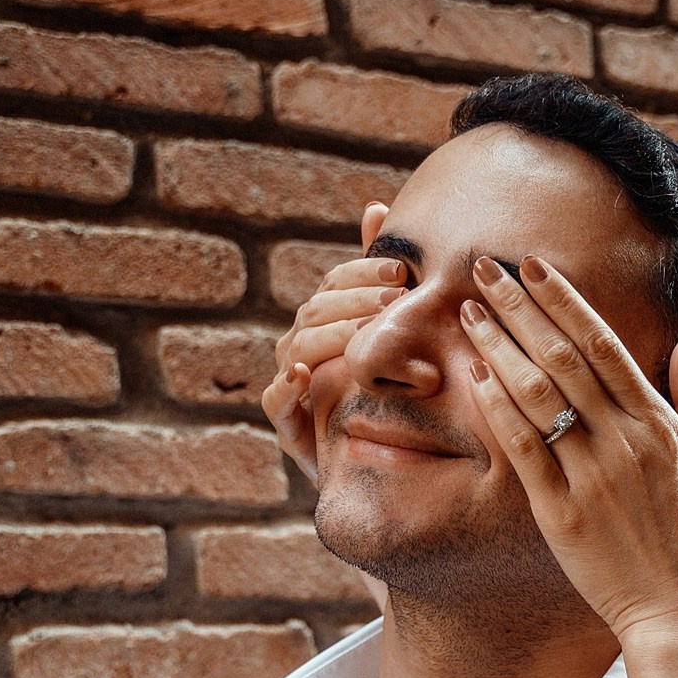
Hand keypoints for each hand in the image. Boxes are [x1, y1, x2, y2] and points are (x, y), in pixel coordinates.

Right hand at [260, 200, 407, 484]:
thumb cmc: (391, 396)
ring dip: (331, 335)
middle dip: (354, 301)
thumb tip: (374, 204)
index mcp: (328, 322)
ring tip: (365, 332)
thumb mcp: (396, 336)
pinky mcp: (288, 425)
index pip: (334, 285)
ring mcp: (292, 384)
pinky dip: (287, 384)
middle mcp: (303, 348)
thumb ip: (380, 277)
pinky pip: (275, 400)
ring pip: (297, 346)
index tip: (401, 272)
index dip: (361, 273)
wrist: (386, 472)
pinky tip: (305, 374)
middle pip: (316, 310)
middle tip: (394, 298)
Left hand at [454, 252, 677, 648]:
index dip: (565, 302)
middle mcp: (626, 443)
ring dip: (500, 348)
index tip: (534, 267)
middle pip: (564, 358)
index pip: (606, 346)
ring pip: (538, 396)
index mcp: (662, 427)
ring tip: (468, 313)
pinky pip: (524, 450)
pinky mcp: (561, 513)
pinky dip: (499, 410)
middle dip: (521, 308)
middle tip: (483, 268)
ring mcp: (592, 477)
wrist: (676, 614)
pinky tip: (476, 378)